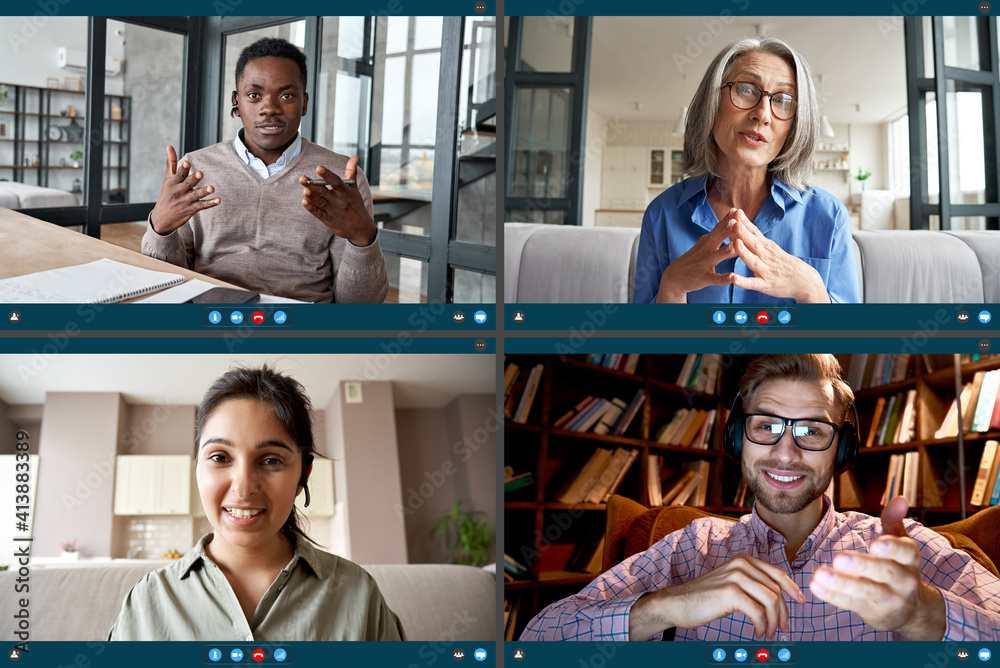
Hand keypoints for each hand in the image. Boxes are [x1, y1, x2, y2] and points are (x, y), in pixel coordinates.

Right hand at [149, 144, 219, 234]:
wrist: (162, 218)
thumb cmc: (166, 194)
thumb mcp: (167, 178)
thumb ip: (171, 162)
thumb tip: (170, 145)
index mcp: (172, 182)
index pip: (179, 174)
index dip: (184, 169)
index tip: (188, 163)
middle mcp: (179, 191)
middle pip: (188, 184)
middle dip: (194, 179)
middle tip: (200, 173)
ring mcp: (185, 201)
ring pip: (196, 195)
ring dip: (204, 191)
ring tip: (212, 188)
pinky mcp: (191, 209)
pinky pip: (202, 206)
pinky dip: (210, 203)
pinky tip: (218, 200)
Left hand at [299, 156, 375, 245]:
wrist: (360, 228)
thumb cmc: (356, 205)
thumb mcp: (355, 189)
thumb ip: (351, 172)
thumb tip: (355, 157)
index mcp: (345, 191)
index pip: (336, 181)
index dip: (327, 175)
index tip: (318, 168)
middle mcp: (338, 200)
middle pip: (324, 191)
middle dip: (313, 185)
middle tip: (302, 178)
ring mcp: (332, 210)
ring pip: (320, 202)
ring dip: (311, 196)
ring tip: (304, 190)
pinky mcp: (328, 219)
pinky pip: (318, 213)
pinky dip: (311, 208)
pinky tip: (304, 202)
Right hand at [630, 554, 805, 639]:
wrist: (676, 602)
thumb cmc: (703, 597)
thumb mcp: (730, 583)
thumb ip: (750, 583)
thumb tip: (776, 597)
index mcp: (743, 560)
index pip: (777, 572)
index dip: (791, 588)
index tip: (800, 601)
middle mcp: (741, 564)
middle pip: (776, 589)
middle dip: (783, 612)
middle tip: (782, 628)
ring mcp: (735, 577)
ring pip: (771, 600)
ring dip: (774, 621)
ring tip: (768, 632)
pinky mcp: (730, 593)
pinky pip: (759, 612)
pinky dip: (762, 625)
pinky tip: (758, 632)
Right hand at [655, 214, 737, 302]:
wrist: (674, 277)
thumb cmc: (694, 259)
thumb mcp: (703, 243)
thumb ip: (716, 233)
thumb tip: (729, 219)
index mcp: (708, 241)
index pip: (719, 227)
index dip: (728, 218)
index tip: (738, 209)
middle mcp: (706, 249)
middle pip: (719, 237)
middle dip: (729, 229)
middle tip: (740, 220)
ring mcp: (705, 263)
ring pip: (718, 256)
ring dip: (727, 251)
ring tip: (736, 247)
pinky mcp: (704, 278)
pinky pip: (715, 278)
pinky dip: (724, 278)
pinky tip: (733, 277)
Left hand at [728, 209, 829, 302]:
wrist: (806, 282)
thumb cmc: (786, 265)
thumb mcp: (773, 249)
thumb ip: (759, 240)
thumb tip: (745, 227)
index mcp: (767, 247)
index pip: (754, 232)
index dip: (744, 222)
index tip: (734, 211)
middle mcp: (766, 256)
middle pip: (753, 242)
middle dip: (742, 231)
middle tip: (732, 220)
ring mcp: (766, 271)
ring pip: (752, 260)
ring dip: (743, 251)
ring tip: (735, 242)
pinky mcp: (765, 285)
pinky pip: (752, 283)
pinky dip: (743, 281)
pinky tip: (733, 278)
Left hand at [809, 496, 945, 638]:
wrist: (911, 610)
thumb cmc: (898, 566)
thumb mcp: (900, 544)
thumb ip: (894, 520)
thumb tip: (899, 498)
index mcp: (910, 559)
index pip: (906, 552)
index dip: (893, 548)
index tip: (875, 544)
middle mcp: (905, 580)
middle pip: (885, 572)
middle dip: (862, 566)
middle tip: (839, 559)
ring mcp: (891, 599)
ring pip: (868, 592)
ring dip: (843, 584)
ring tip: (820, 574)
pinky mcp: (874, 613)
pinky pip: (853, 604)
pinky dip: (833, 596)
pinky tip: (816, 586)